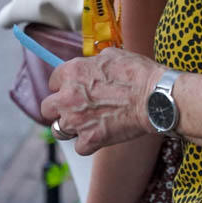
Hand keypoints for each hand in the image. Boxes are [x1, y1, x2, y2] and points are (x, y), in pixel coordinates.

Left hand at [41, 48, 159, 154]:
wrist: (154, 98)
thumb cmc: (137, 74)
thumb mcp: (112, 56)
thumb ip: (94, 63)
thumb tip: (92, 66)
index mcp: (72, 72)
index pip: (52, 81)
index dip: (63, 85)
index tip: (71, 89)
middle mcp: (68, 97)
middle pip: (47, 108)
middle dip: (58, 108)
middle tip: (73, 109)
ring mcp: (77, 120)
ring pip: (58, 130)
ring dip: (70, 128)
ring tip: (85, 124)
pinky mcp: (90, 139)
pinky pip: (79, 147)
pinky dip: (88, 144)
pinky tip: (99, 136)